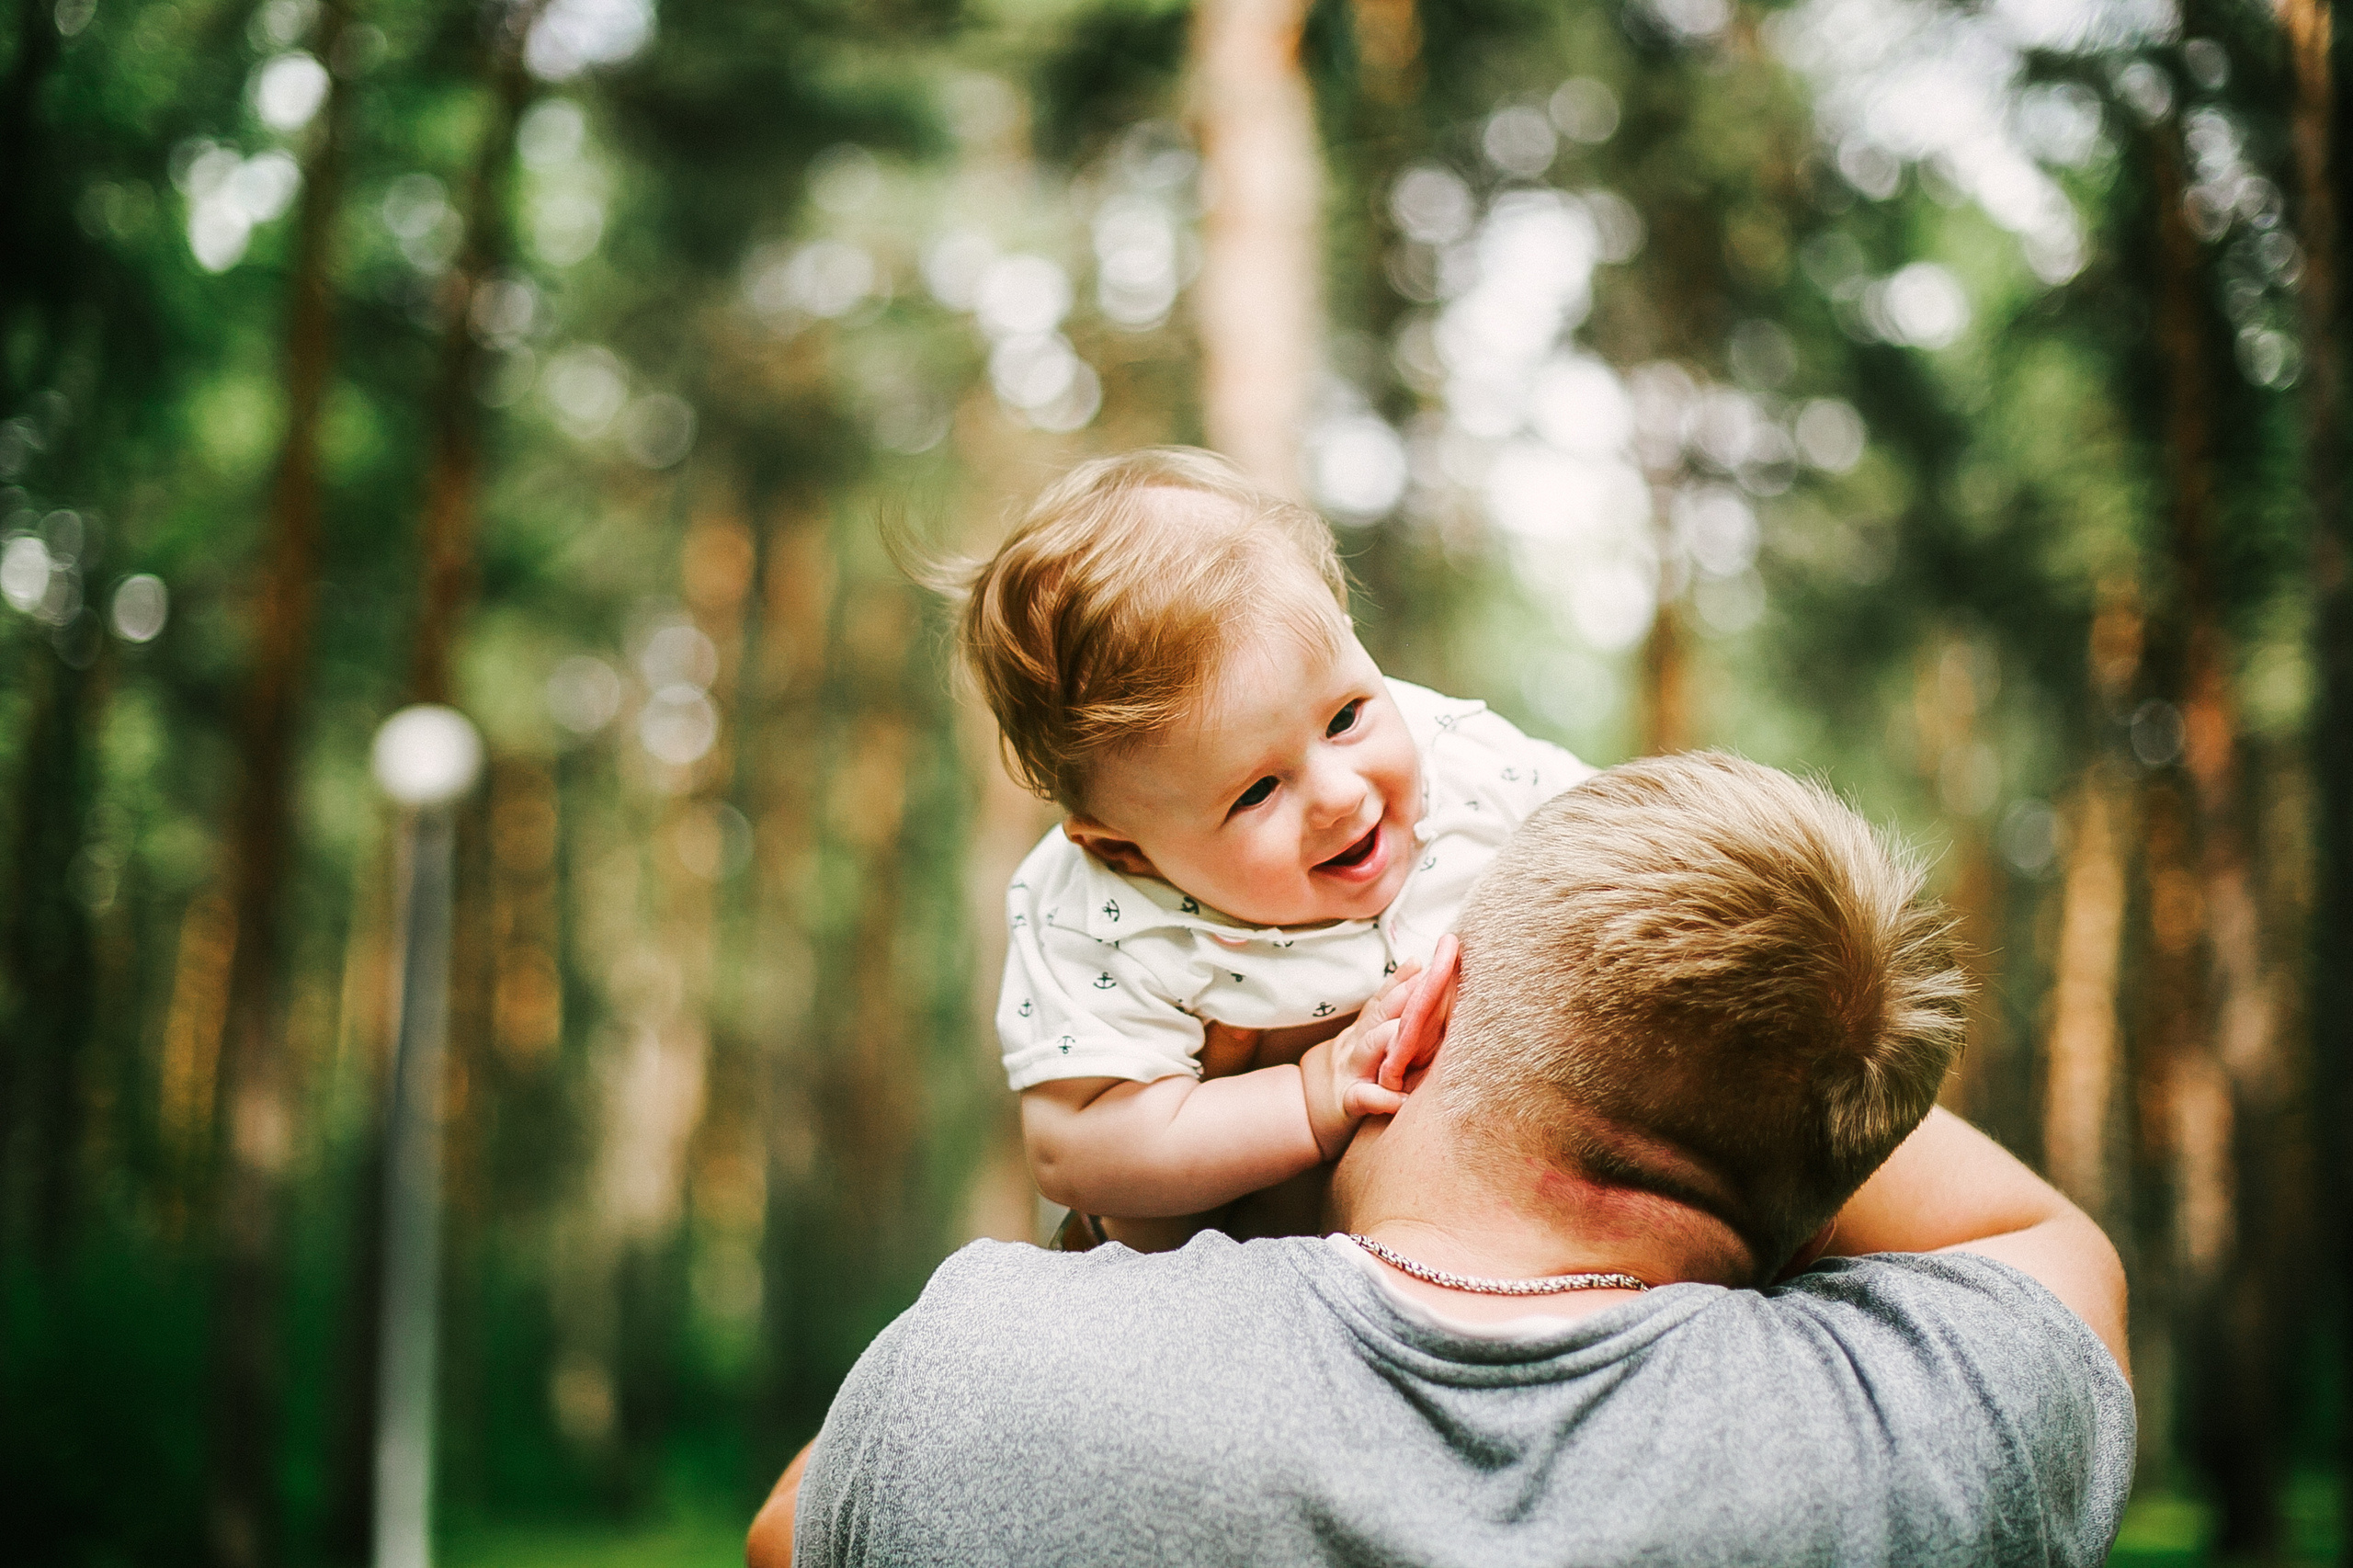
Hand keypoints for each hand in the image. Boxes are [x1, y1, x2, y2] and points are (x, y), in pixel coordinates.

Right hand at [1299, 937, 1457, 1156]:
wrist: (1306, 1108)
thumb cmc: (1351, 1071)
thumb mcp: (1364, 1037)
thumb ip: (1388, 1011)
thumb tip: (1419, 968)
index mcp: (1364, 1028)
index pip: (1384, 998)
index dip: (1403, 980)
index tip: (1426, 962)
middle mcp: (1356, 1044)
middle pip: (1379, 1014)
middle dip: (1403, 995)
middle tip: (1430, 979)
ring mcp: (1351, 1071)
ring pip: (1370, 1047)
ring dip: (1391, 1036)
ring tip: (1411, 1030)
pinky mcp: (1348, 1102)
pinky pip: (1364, 1097)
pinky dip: (1382, 1098)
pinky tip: (1402, 1100)